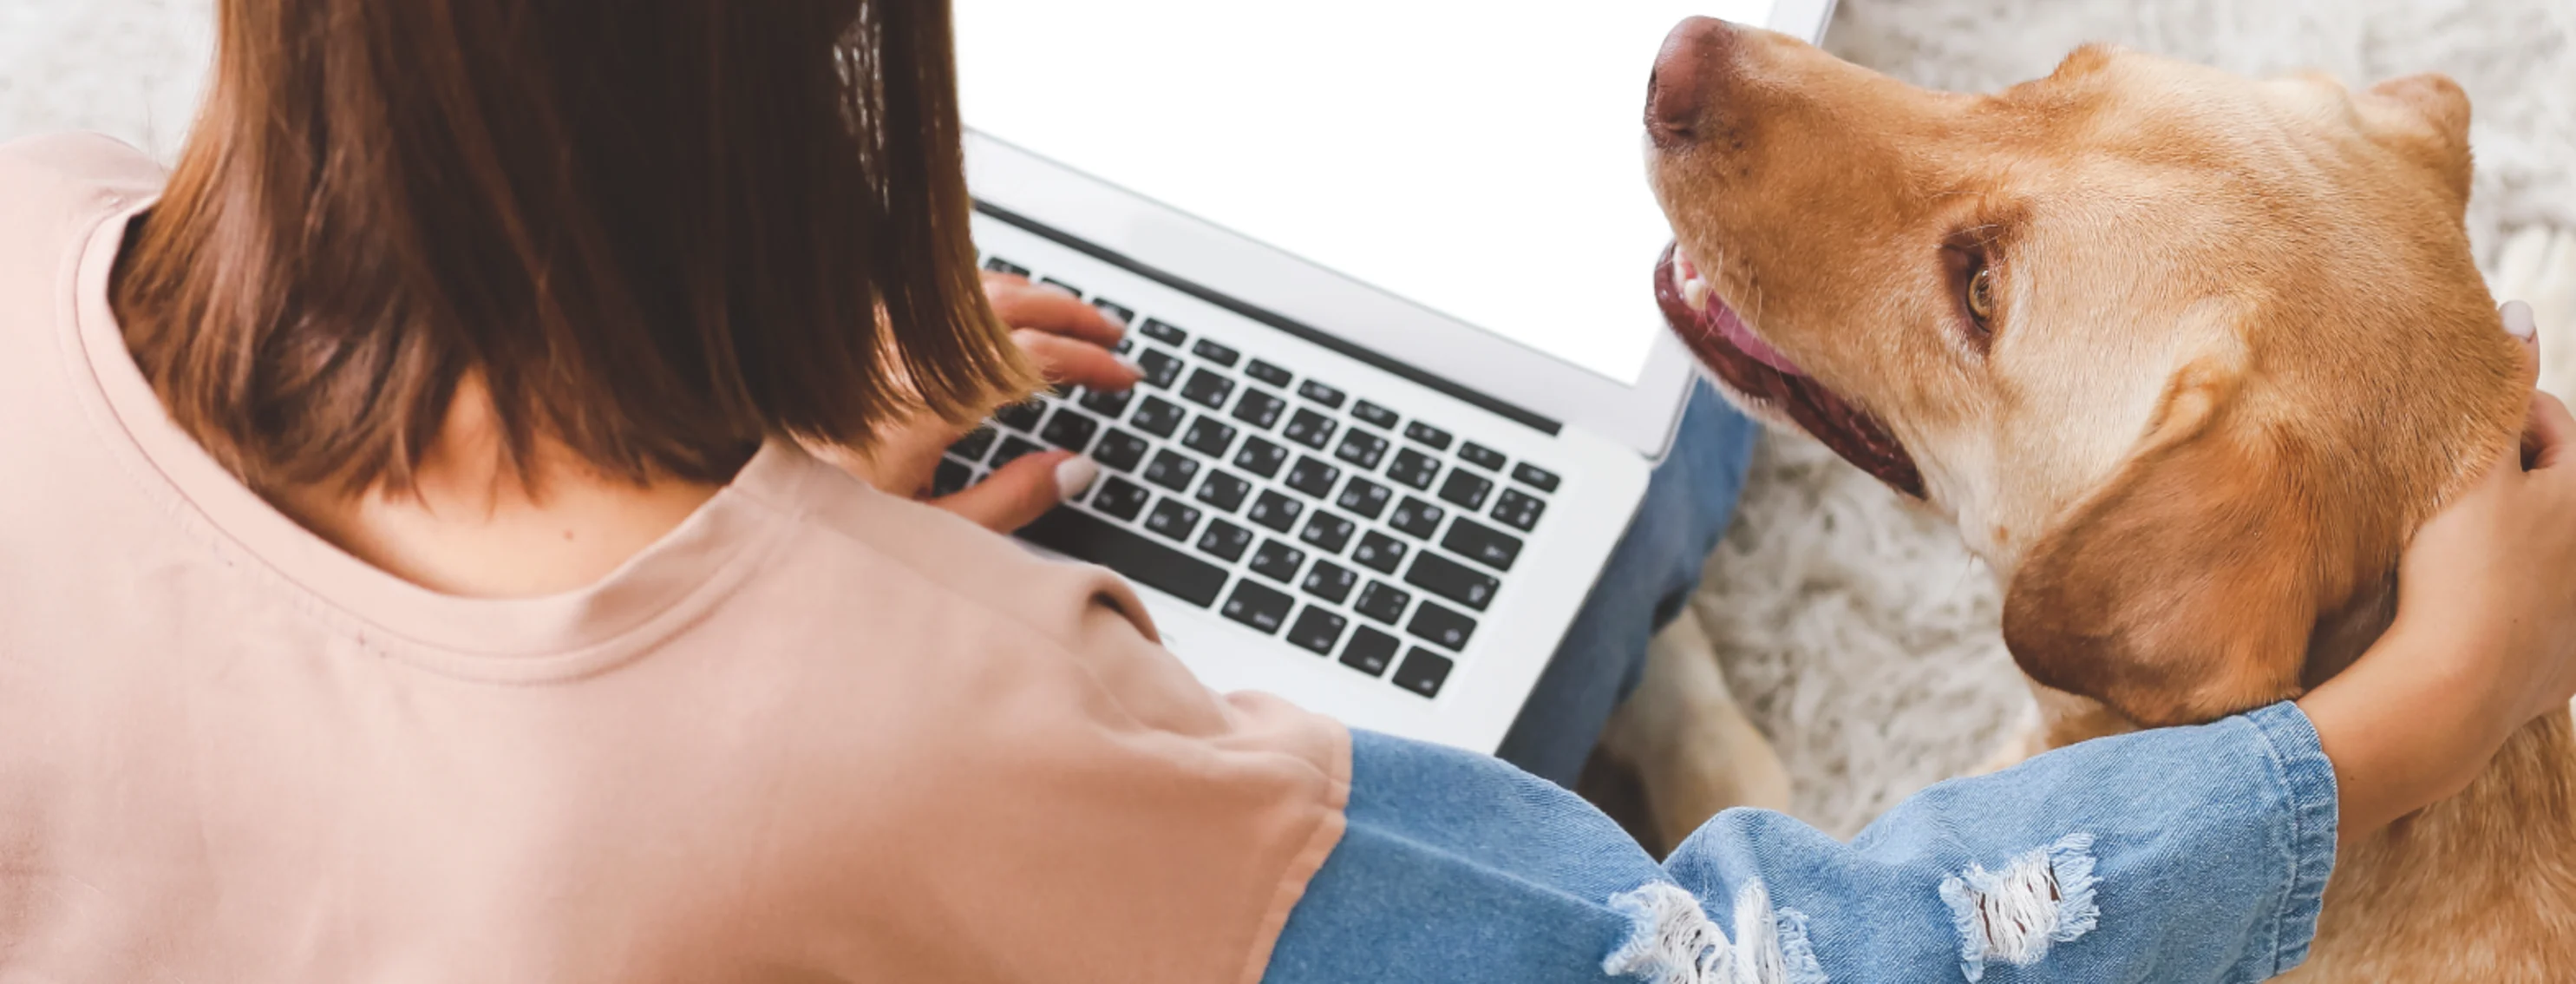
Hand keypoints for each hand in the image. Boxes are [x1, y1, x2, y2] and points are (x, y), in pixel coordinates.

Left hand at [830, 275, 1140, 530]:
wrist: (727, 511)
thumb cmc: (820, 535)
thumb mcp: (930, 536)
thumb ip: (1010, 503)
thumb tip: (1074, 468)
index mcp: (923, 406)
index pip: (1030, 358)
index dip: (1087, 362)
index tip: (1123, 377)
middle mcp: (895, 358)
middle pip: (1003, 305)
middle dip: (1069, 313)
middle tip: (1112, 336)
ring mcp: (867, 341)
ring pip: (963, 289)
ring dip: (1026, 295)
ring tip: (1066, 317)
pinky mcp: (848, 343)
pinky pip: (925, 297)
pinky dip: (975, 296)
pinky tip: (990, 312)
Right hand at [2300, 300, 2575, 846]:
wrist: (2448, 691)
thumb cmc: (2459, 572)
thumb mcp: (2474, 467)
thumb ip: (2501, 389)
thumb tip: (2519, 309)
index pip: (2554, 430)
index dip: (2507, 414)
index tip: (2459, 418)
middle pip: (2555, 492)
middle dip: (2513, 475)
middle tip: (2451, 473)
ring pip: (2545, 555)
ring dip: (2511, 540)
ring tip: (2454, 538)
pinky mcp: (2559, 670)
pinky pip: (2539, 617)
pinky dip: (2510, 601)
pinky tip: (2467, 605)